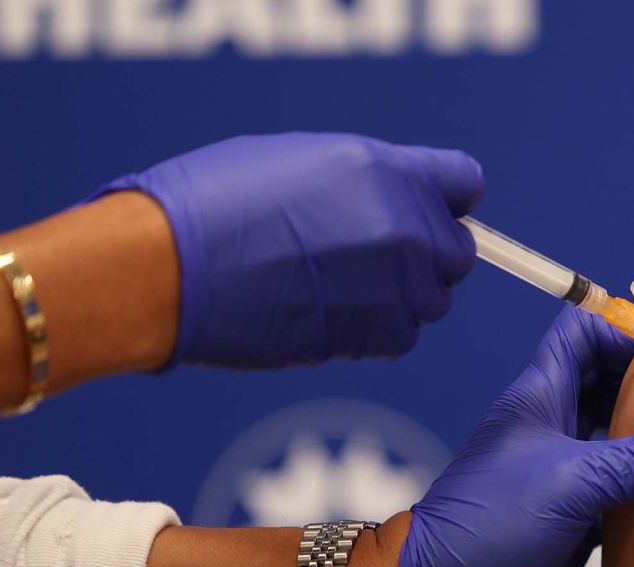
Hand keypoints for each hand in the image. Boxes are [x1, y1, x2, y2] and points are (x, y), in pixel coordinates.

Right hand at [94, 133, 482, 367]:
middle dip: (424, 258)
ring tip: (335, 289)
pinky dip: (373, 334)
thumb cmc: (211, 203)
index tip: (428, 212)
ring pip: (431, 301)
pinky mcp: (375, 335)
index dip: (447, 199)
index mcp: (386, 169)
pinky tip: (325, 317)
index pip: (466, 182)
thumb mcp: (299, 161)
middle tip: (368, 261)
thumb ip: (365, 182)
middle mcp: (404, 226)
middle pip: (457, 253)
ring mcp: (394, 283)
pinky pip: (401, 338)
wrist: (167, 267)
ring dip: (398, 300)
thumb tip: (392, 203)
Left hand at [388, 308, 633, 566]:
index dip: (629, 328)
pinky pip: (626, 494)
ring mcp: (565, 477)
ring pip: (623, 441)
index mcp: (540, 398)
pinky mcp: (575, 523)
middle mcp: (553, 431)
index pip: (585, 332)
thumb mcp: (574, 483)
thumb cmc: (484, 532)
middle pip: (612, 385)